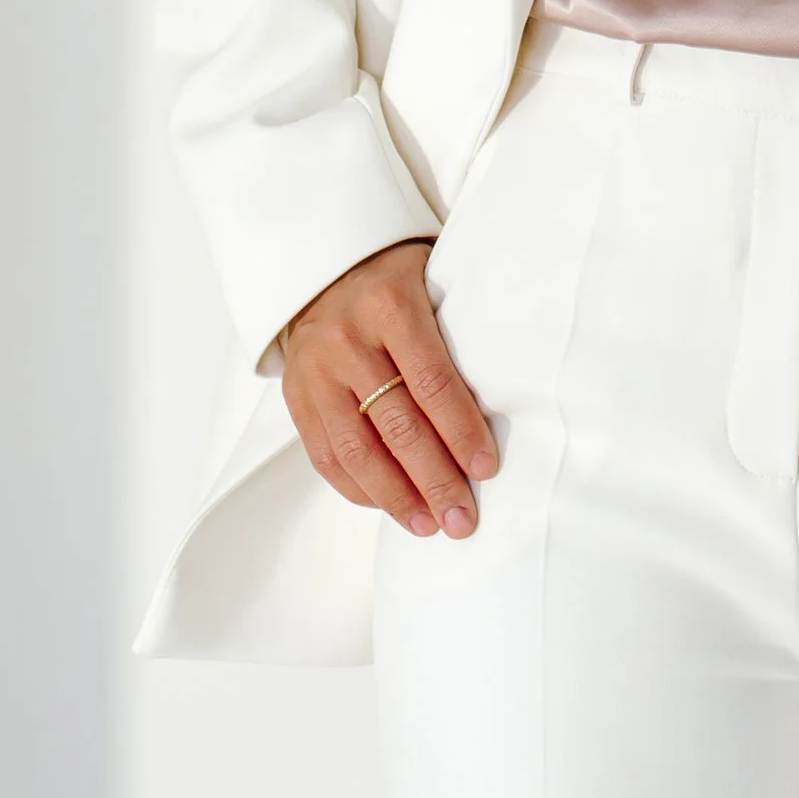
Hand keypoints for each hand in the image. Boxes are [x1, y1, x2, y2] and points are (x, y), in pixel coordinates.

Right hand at [277, 239, 498, 539]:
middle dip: (434, 479)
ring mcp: (316, 371)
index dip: (460, 431)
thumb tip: (502, 408)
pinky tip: (391, 507)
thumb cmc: (397, 285)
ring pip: (357, 449)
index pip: (431, 381)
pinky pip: (327, 456)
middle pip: (396, 424)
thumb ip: (458, 334)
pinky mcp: (296, 397)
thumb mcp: (432, 286)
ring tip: (428, 525)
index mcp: (390, 305)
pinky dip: (360, 489)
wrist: (327, 271)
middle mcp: (347, 339)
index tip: (485, 469)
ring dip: (396, 496)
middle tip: (462, 519)